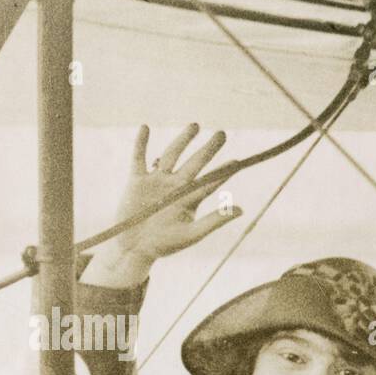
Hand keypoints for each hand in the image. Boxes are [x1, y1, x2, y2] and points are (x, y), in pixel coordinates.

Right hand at [82, 123, 241, 287]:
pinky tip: (146, 128)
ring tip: (195, 125)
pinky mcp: (137, 181)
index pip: (211, 182)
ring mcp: (157, 181)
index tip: (238, 162)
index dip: (225, 171)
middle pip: (195, 163)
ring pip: (171, 155)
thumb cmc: (165, 245)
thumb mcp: (192, 234)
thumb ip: (215, 221)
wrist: (134, 249)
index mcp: (191, 199)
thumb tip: (241, 210)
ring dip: (182, 140)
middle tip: (223, 134)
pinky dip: (140, 143)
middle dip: (209, 149)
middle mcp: (176, 187)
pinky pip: (139, 158)